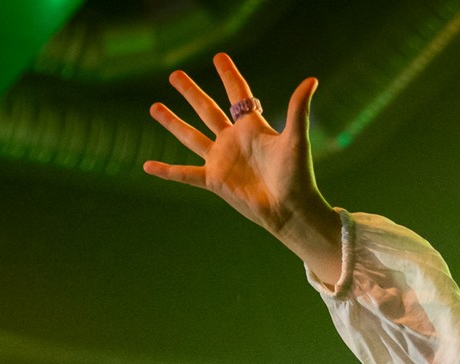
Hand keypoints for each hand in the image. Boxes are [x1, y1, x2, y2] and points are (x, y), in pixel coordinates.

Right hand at [145, 53, 342, 280]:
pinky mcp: (214, 180)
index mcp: (252, 127)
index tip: (219, 57)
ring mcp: (222, 160)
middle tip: (174, 74)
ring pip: (191, 136)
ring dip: (173, 122)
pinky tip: (148, 166)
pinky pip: (185, 174)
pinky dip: (166, 171)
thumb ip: (298, 109)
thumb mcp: (296, 139)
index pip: (238, 94)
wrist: (290, 209)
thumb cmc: (296, 175)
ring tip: (154, 107)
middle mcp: (234, 140)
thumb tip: (311, 80)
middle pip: (207, 109)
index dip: (229, 75)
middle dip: (191, 92)